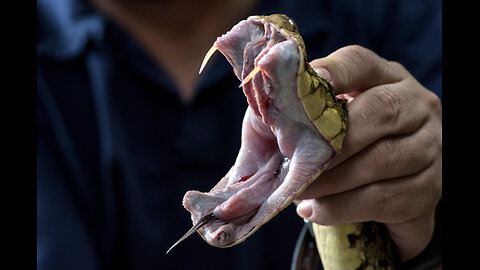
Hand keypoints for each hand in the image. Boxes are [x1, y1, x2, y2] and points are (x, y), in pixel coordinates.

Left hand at [295, 45, 441, 261]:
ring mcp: (429, 146)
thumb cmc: (342, 150)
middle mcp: (415, 105)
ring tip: (298, 192)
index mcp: (384, 79)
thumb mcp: (322, 123)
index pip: (360, 63)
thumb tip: (261, 113)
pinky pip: (383, 199)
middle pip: (379, 110)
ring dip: (330, 181)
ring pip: (380, 159)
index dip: (334, 72)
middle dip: (331, 141)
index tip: (308, 84)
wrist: (384, 194)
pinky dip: (341, 207)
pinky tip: (315, 210)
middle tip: (295, 163)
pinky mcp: (429, 187)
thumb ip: (292, 114)